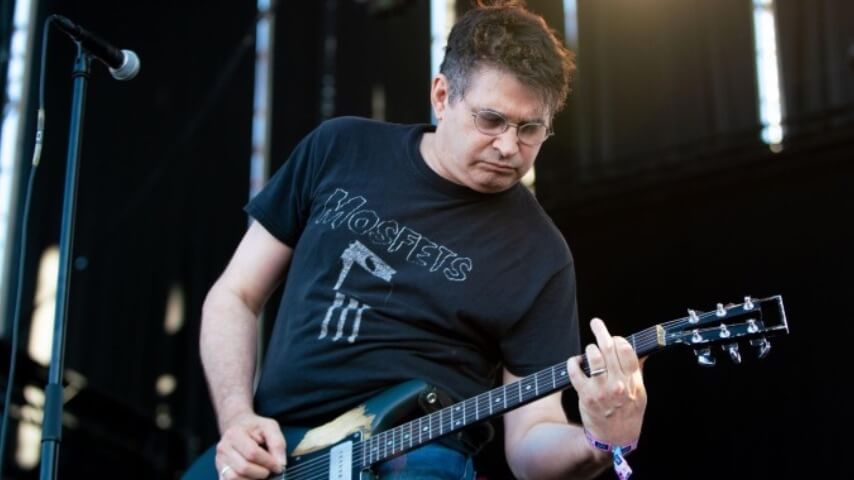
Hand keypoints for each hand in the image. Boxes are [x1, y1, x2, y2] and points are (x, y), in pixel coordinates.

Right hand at [215, 412, 286, 478]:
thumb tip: (280, 464)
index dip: (268, 462)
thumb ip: (277, 443)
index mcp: (234, 434)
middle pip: (243, 468)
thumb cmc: (255, 428)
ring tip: (261, 473)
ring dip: (253, 479)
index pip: (252, 453)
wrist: (239, 426)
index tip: (278, 466)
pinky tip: (253, 477)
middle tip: (270, 470)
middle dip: (262, 473)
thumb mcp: (270, 427)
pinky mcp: (220, 472)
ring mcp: (219, 461)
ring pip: (234, 478)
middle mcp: (223, 448)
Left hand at [567, 318, 646, 447]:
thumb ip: (637, 371)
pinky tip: (576, 362)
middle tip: (596, 323)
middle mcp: (618, 384)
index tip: (614, 337)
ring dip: (589, 349)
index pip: (626, 350)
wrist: (615, 438)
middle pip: (609, 348)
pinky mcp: (586, 395)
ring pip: (593, 356)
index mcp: (633, 381)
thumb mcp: (640, 393)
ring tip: (590, 351)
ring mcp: (601, 390)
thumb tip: (639, 350)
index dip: (618, 339)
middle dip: (601, 331)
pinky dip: (573, 362)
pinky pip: (575, 371)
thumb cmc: (628, 413)